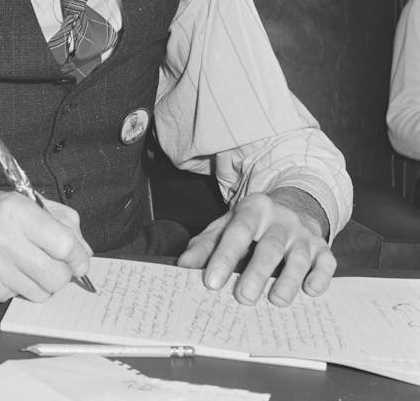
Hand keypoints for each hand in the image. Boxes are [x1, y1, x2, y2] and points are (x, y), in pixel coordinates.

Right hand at [0, 191, 91, 305]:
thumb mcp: (11, 201)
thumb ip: (52, 217)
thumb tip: (81, 245)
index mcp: (15, 210)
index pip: (65, 243)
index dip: (79, 256)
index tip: (80, 260)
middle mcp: (4, 238)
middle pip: (57, 274)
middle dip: (63, 275)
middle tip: (55, 268)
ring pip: (41, 291)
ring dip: (40, 284)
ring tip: (23, 267)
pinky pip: (17, 298)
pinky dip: (15, 289)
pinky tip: (0, 273)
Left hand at [176, 188, 335, 305]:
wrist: (292, 208)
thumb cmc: (252, 225)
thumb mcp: (227, 226)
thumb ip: (206, 245)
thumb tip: (184, 266)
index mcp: (253, 209)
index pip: (238, 231)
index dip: (224, 256)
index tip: (211, 282)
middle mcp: (281, 219)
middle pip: (269, 246)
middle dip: (257, 273)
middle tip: (243, 298)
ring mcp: (304, 234)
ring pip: (298, 257)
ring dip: (288, 281)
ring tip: (276, 301)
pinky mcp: (322, 249)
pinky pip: (326, 263)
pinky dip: (320, 278)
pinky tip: (310, 291)